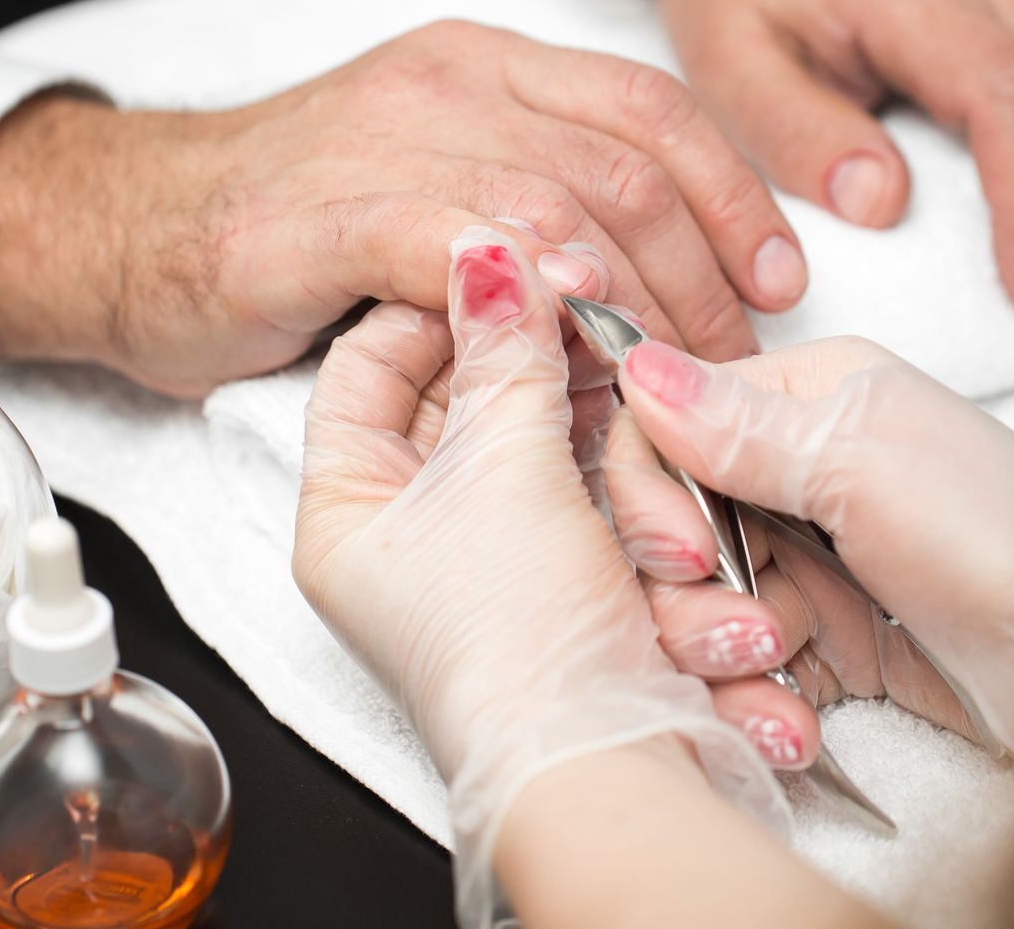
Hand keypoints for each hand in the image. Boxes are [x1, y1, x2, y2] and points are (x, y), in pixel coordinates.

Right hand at [0, 20, 806, 394]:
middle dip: (703, 272)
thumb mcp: (431, 184)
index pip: (649, 107)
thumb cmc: (291, 226)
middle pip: (626, 163)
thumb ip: (531, 204)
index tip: (778, 278)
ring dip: (637, 305)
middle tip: (728, 362)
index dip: (733, 194)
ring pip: (563, 204)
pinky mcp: (325, 213)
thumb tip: (655, 287)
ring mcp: (385, 138)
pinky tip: (569, 346)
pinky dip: (532, 295)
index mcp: (484, 65)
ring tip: (667, 380)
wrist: (125, 228)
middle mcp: (446, 82)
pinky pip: (460, 242)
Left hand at [293, 229, 777, 923]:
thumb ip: (504, 348)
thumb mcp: (502, 464)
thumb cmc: (515, 643)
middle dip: (543, 370)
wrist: (611, 762)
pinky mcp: (575, 576)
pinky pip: (601, 492)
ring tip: (642, 438)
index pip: (367, 363)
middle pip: (469, 397)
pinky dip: (636, 490)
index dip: (431, 300)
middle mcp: (412, 533)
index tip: (500, 258)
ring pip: (550, 442)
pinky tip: (666, 482)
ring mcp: (497, 556)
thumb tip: (491, 251)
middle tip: (590, 316)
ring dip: (606, 443)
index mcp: (348, 510)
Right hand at [603, 333, 1013, 766]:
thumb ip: (735, 424)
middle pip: (662, 534)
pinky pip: (742, 674)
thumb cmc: (996, 531)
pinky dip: (758, 707)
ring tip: (781, 681)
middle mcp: (788, 475)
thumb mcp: (856, 458)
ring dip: (722, 661)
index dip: (648, 498)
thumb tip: (634, 361)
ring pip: (691, 612)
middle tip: (751, 631)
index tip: (684, 551)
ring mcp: (803, 562)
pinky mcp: (823, 642)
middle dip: (685, 597)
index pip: (657, 432)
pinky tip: (797, 729)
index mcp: (794, 402)